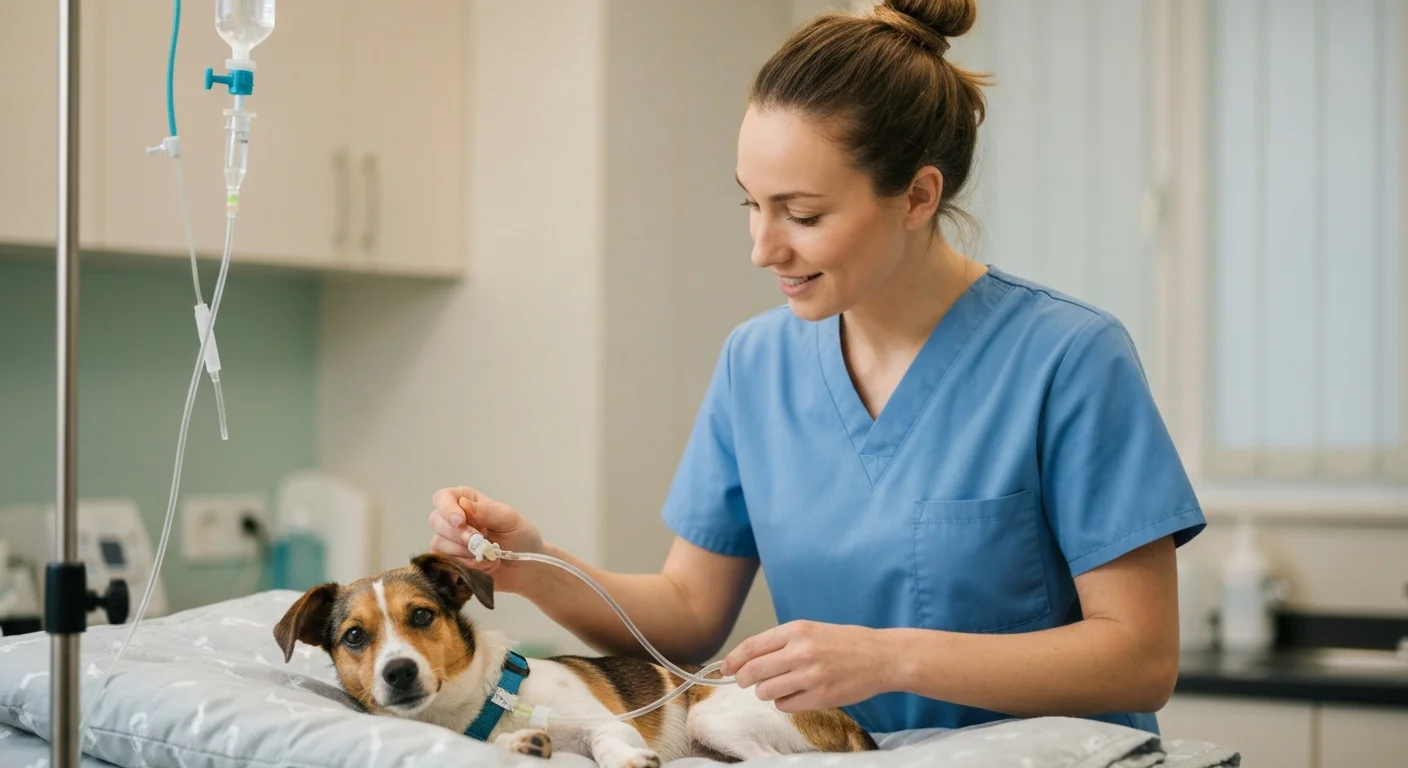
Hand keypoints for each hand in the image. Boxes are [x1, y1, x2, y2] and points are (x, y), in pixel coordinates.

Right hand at [427, 486, 544, 594]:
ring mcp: (451, 542)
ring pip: (438, 544)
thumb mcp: (509, 519)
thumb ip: (487, 511)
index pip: (443, 497)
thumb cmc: (521, 537)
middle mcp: (454, 520)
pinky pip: (446, 563)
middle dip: (457, 534)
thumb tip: (463, 504)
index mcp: (467, 502)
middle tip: (481, 540)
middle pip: (436, 521)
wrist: (527, 567)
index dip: (447, 508)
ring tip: (489, 555)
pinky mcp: (452, 563)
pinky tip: (485, 566)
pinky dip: (467, 565)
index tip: (461, 521)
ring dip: (464, 552)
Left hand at [720, 620, 890, 712]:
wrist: (881, 657)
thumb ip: (781, 643)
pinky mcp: (819, 697)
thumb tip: (747, 659)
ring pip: (765, 692)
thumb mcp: (811, 630)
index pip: (751, 647)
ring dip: (767, 692)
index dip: (733, 660)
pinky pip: (784, 705)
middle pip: (752, 672)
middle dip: (744, 680)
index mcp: (796, 631)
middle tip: (748, 682)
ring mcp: (810, 676)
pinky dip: (785, 702)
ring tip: (781, 685)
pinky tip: (797, 694)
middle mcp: (800, 652)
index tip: (725, 669)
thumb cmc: (846, 643)